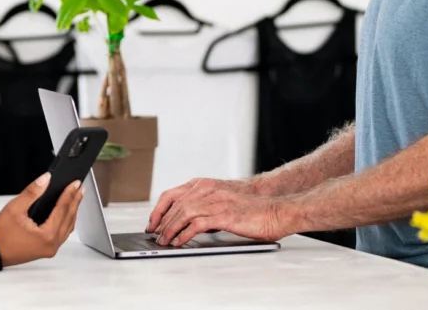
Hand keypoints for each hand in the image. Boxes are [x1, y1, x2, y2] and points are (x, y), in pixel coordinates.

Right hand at [0, 172, 84, 266]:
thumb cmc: (1, 234)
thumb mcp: (14, 208)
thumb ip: (32, 192)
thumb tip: (45, 179)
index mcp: (46, 235)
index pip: (62, 210)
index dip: (69, 194)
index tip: (75, 183)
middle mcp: (52, 244)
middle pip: (69, 218)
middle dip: (75, 201)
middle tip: (80, 187)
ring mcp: (50, 249)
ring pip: (67, 227)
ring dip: (72, 211)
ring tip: (76, 197)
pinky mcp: (47, 250)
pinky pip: (62, 233)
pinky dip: (66, 221)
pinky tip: (66, 212)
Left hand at [155, 187, 290, 246]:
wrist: (275, 210)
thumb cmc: (250, 209)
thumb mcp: (221, 204)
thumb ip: (204, 209)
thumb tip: (186, 224)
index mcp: (205, 186)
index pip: (172, 194)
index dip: (159, 210)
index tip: (152, 223)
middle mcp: (208, 190)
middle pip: (175, 204)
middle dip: (161, 222)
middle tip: (155, 236)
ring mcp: (216, 201)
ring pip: (183, 212)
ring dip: (170, 229)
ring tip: (164, 241)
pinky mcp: (224, 215)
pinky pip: (197, 224)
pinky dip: (185, 234)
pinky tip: (180, 242)